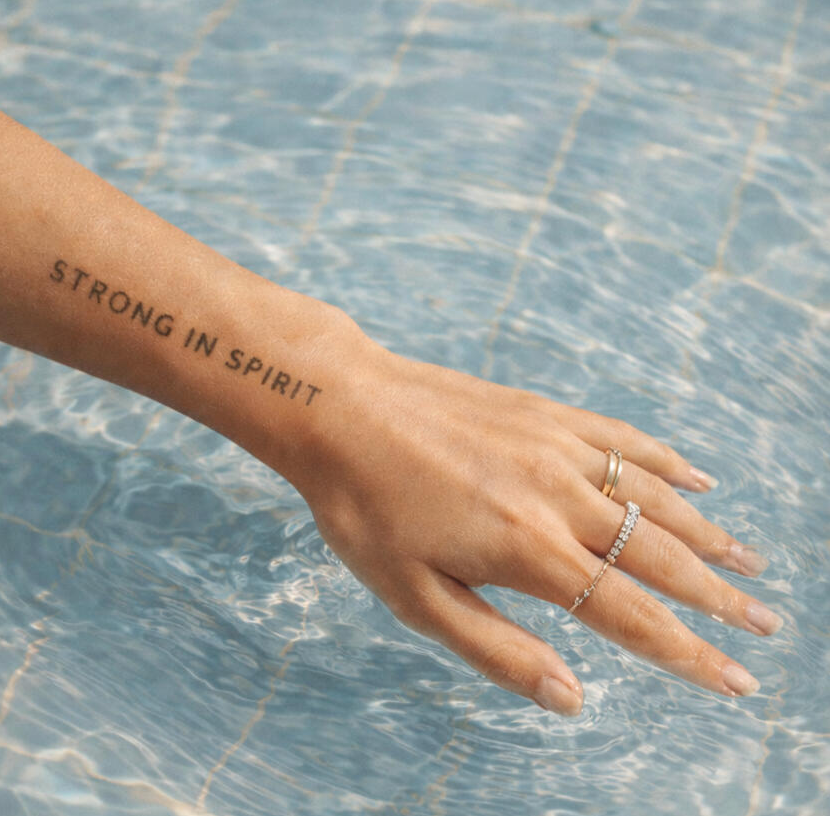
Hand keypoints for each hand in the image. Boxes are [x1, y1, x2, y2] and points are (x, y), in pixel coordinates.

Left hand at [290, 341, 779, 715]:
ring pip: (653, 497)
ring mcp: (554, 446)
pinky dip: (665, 462)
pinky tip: (694, 479)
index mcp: (529, 550)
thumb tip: (571, 698)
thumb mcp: (413, 596)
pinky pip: (620, 438)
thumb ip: (496, 649)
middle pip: (660, 556)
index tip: (736, 681)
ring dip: (706, 534)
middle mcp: (557, 496)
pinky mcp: (541, 413)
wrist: (339, 406)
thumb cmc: (364, 507)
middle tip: (765, 623)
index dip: (688, 654)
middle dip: (718, 597)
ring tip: (748, 560)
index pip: (630, 616)